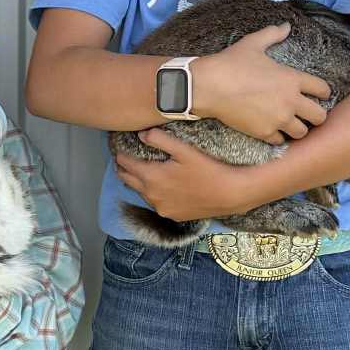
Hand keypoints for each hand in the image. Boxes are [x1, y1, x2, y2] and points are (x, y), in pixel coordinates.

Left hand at [114, 131, 264, 223]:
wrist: (231, 194)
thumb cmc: (208, 169)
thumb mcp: (185, 150)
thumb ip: (161, 140)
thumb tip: (141, 134)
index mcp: (151, 177)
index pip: (124, 164)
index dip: (120, 154)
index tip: (118, 146)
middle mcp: (151, 195)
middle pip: (127, 179)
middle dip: (124, 167)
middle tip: (124, 157)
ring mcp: (161, 208)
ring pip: (141, 192)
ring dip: (138, 181)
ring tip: (140, 170)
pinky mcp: (172, 215)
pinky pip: (155, 203)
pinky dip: (153, 193)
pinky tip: (160, 186)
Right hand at [194, 25, 331, 141]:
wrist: (208, 86)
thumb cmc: (231, 63)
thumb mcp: (253, 44)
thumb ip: (273, 34)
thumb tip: (286, 25)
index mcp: (292, 79)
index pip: (323, 89)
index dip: (324, 92)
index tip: (320, 94)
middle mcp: (290, 101)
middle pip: (319, 116)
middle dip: (316, 115)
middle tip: (307, 113)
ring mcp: (278, 119)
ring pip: (302, 132)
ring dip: (298, 128)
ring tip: (290, 124)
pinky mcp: (264, 132)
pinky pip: (281, 141)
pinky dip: (278, 136)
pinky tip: (272, 130)